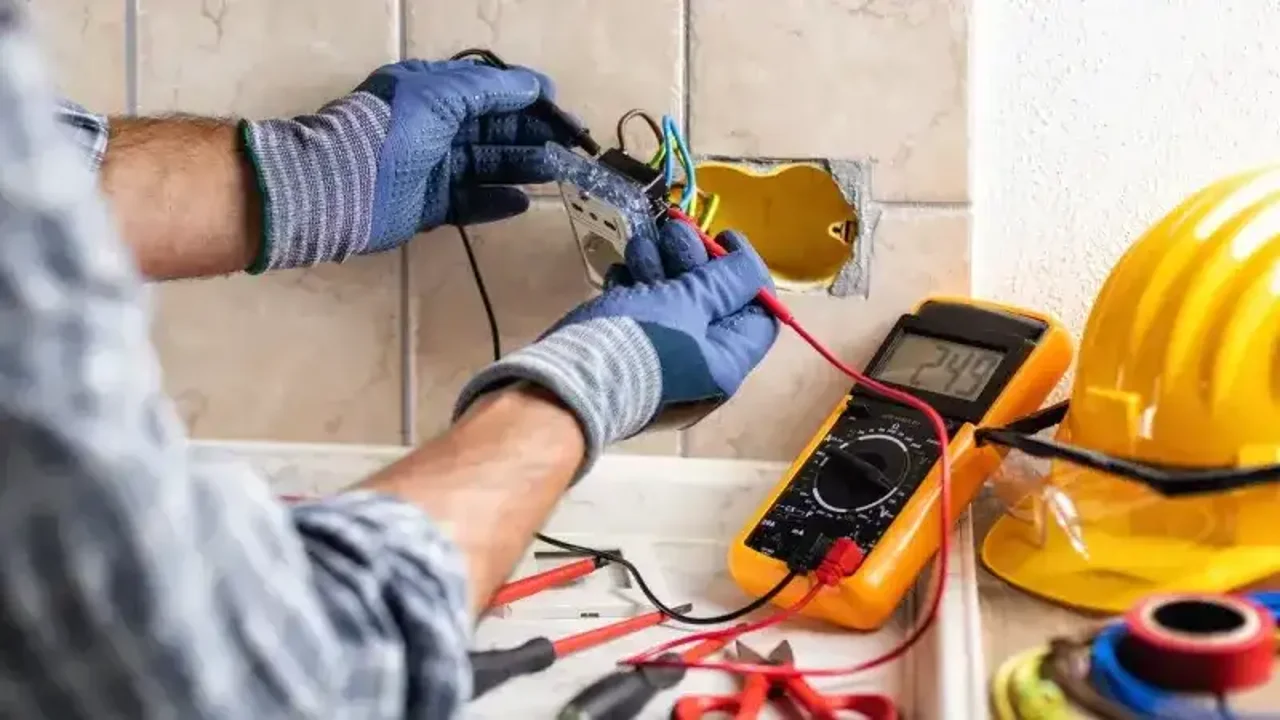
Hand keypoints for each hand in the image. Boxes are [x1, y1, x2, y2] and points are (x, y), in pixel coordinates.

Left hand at [240, 59, 567, 271]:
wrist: (341, 184)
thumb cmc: (392, 129)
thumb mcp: (442, 94)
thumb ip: (491, 89)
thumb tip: (535, 85)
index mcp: (432, 91)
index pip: (488, 91)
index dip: (526, 98)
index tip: (560, 109)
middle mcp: (433, 127)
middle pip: (492, 129)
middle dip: (531, 134)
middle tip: (570, 147)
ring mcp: (431, 168)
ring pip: (486, 165)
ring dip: (522, 166)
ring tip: (557, 172)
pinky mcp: (429, 206)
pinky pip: (470, 202)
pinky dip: (496, 202)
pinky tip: (523, 202)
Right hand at [454, 219, 779, 478]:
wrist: (567, 384)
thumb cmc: (639, 343)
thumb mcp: (689, 304)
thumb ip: (725, 282)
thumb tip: (751, 268)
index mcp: (725, 363)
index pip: (758, 315)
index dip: (746, 272)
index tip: (723, 236)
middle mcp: (698, 366)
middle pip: (711, 302)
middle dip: (693, 260)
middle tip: (674, 231)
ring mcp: (659, 360)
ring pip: (671, 302)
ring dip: (660, 265)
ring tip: (641, 246)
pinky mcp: (626, 353)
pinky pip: (640, 313)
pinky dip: (634, 287)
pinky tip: (621, 272)